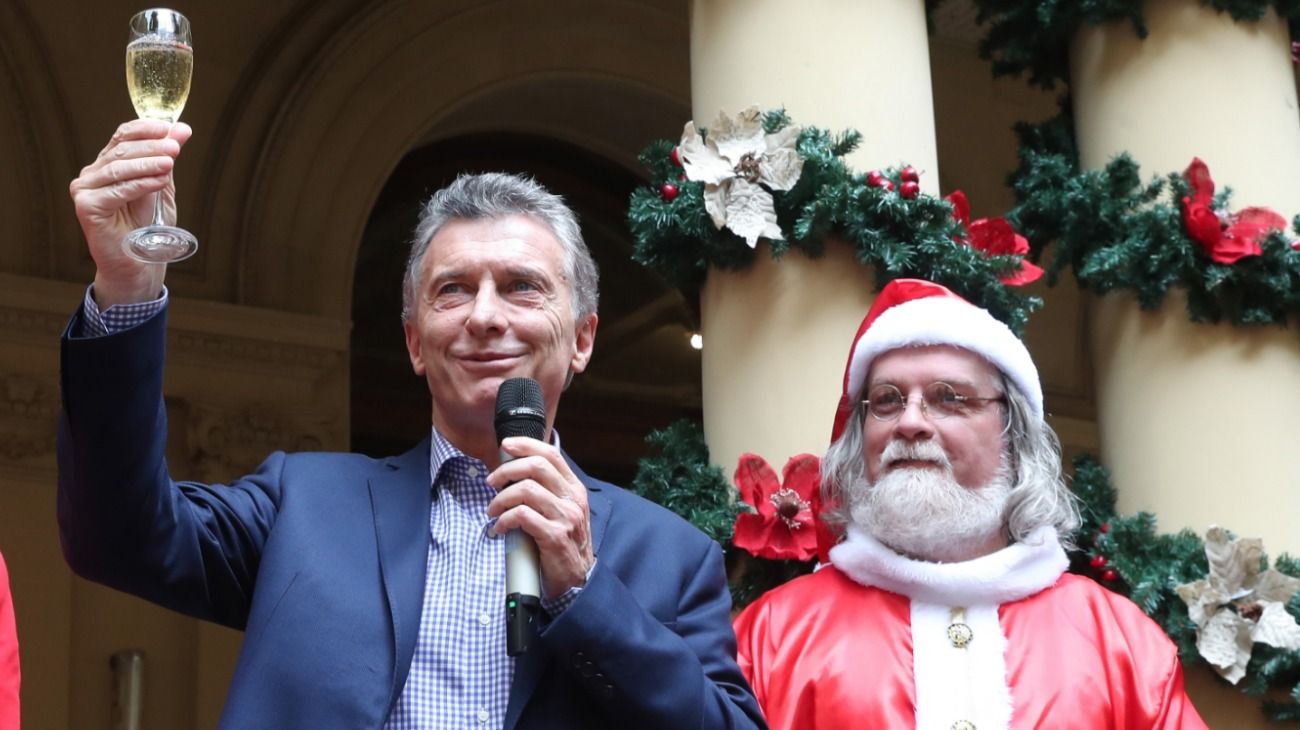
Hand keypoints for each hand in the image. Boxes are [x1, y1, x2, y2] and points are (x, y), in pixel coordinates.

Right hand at [68, 120, 191, 306]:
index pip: (122, 136)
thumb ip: (167, 159)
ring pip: (118, 168)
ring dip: (147, 163)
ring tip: (171, 161)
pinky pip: (117, 191)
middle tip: (175, 146)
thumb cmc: (148, 227)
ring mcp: (85, 190)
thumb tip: (181, 128)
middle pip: (121, 151)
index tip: (169, 127)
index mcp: (108, 165)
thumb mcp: (161, 187)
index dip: (145, 129)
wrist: (138, 263)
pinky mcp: (87, 207)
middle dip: (151, 146)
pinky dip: (141, 183)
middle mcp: (92, 175)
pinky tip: (160, 180)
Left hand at [487, 437, 593, 598]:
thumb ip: (545, 492)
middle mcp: (573, 499)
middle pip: (537, 467)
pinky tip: (500, 527)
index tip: (506, 445)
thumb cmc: (562, 544)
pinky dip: (504, 519)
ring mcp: (566, 517)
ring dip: (501, 498)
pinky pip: (522, 516)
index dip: (526, 445)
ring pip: (526, 490)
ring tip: (493, 510)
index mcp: (574, 489)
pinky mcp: (554, 536)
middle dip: (507, 471)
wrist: (577, 580)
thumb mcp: (560, 511)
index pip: (551, 454)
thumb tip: (513, 472)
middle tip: (491, 482)